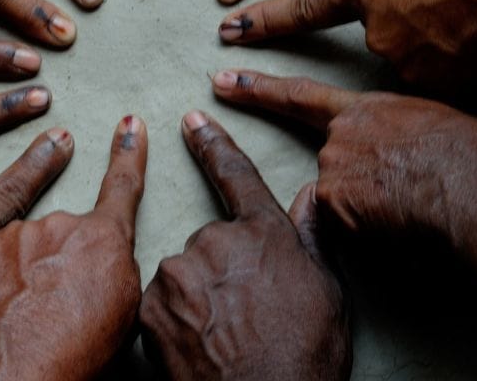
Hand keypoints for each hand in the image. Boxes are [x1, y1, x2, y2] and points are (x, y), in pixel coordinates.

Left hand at [0, 116, 147, 379]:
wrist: (14, 374)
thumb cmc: (76, 357)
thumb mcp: (122, 317)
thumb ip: (114, 272)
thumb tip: (101, 264)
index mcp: (104, 240)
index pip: (123, 187)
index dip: (129, 154)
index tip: (131, 123)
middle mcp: (61, 224)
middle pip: (63, 235)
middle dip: (58, 265)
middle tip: (53, 310)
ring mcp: (16, 233)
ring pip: (22, 246)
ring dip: (22, 273)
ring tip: (21, 318)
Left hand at [139, 111, 350, 379]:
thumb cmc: (305, 357)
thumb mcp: (326, 292)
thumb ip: (311, 236)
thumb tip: (309, 193)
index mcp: (262, 232)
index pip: (235, 174)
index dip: (212, 144)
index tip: (192, 120)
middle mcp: (215, 240)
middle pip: (211, 242)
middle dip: (223, 270)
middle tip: (246, 313)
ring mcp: (178, 273)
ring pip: (183, 273)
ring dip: (198, 296)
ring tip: (225, 336)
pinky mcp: (149, 306)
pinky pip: (160, 304)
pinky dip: (175, 320)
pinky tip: (199, 346)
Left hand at [209, 70, 476, 239]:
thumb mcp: (437, 126)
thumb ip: (400, 136)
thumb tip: (400, 155)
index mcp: (369, 108)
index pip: (300, 95)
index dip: (257, 89)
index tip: (221, 81)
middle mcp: (340, 134)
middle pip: (332, 167)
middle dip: (365, 188)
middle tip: (408, 196)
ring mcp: (332, 166)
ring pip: (338, 201)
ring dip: (370, 213)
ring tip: (418, 211)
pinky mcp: (332, 201)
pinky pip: (345, 229)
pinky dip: (370, 234)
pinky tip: (402, 226)